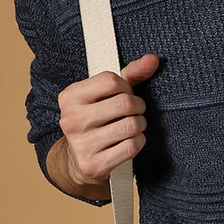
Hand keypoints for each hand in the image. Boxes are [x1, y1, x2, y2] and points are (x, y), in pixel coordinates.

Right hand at [57, 52, 160, 186]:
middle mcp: (71, 120)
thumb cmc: (97, 119)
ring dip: (140, 125)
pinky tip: (130, 141)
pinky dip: (138, 142)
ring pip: (131, 125)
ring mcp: (80, 144)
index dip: (126, 86)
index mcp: (70, 97)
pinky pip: (131, 147)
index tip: (125, 94)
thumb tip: (153, 59)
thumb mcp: (107, 94)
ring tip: (133, 126)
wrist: (78, 160)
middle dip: (138, 106)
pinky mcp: (93, 164)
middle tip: (135, 111)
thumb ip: (131, 74)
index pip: (111, 80)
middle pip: (124, 103)